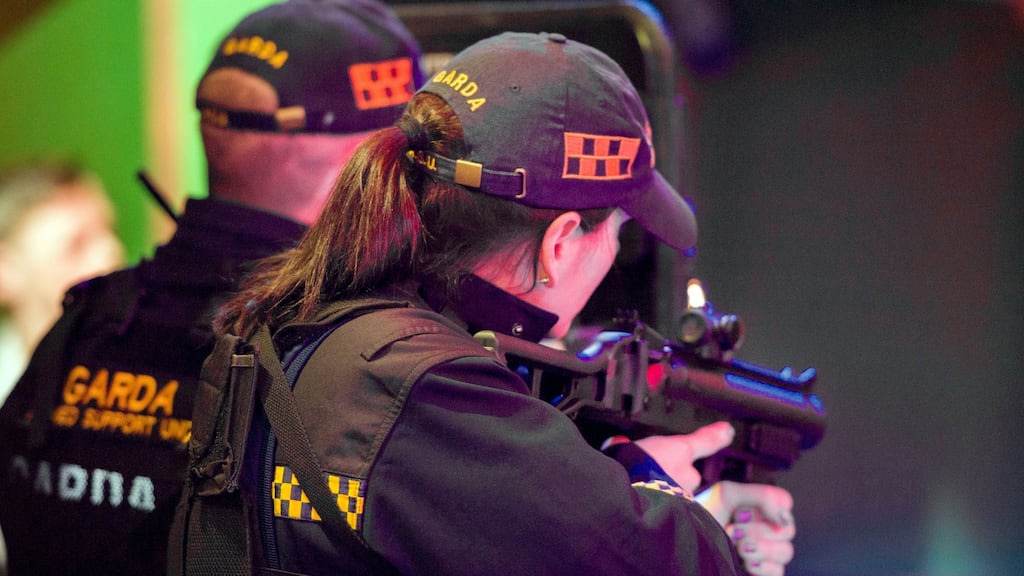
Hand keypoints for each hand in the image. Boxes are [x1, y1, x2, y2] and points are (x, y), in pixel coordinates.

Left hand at [634, 422, 795, 575]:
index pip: (768, 505)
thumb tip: (725, 430)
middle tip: (743, 523)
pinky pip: (767, 574)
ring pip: (778, 554)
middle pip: (780, 531)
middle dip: (772, 527)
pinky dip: (766, 567)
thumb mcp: (675, 452)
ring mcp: (726, 548)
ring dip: (769, 547)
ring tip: (740, 540)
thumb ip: (704, 442)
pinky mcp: (725, 565)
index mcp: (719, 500)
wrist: (625, 505)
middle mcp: (727, 526)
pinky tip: (745, 556)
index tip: (769, 505)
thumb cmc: (642, 478)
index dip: (775, 504)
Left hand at [697, 481, 794, 575]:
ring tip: (735, 546)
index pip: (784, 502)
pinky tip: (744, 563)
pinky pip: (778, 572)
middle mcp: (761, 528)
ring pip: (785, 551)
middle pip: (788, 529)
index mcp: (755, 506)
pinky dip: (762, 567)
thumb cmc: (700, 516)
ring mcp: (761, 553)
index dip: (770, 506)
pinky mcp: (760, 572)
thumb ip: (764, 496)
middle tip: (732, 529)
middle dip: (757, 530)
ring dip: (759, 548)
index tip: (742, 511)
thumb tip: (786, 516)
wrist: (683, 544)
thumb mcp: (727, 494)